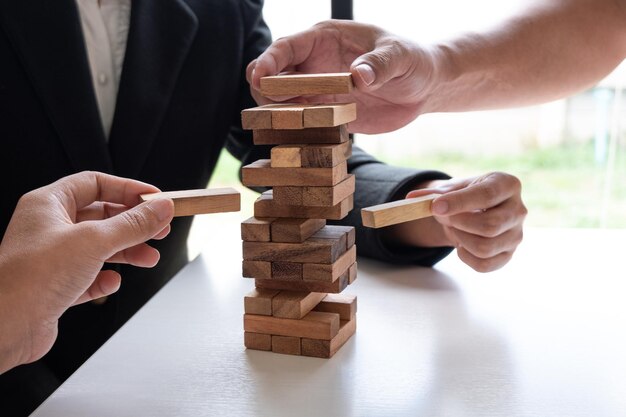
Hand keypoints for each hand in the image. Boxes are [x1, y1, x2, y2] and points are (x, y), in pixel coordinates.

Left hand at [0, 171, 173, 370]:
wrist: (4, 327)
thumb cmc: (31, 278)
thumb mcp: (94, 241)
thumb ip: (133, 224)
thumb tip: (161, 208)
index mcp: (48, 205)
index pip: (95, 184)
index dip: (128, 189)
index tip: (155, 198)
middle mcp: (49, 228)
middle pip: (101, 216)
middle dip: (133, 224)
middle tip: (159, 229)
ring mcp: (52, 258)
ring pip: (99, 247)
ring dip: (127, 252)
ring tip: (148, 258)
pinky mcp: (56, 286)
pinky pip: (89, 276)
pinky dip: (105, 279)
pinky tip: (113, 282)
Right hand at [247, 20, 440, 133]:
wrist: (423, 88)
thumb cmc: (412, 60)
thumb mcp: (400, 57)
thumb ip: (379, 64)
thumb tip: (358, 76)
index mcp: (324, 39)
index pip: (285, 47)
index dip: (268, 62)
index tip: (259, 79)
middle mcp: (313, 64)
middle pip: (272, 76)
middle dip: (266, 92)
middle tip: (281, 110)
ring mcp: (317, 90)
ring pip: (280, 102)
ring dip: (279, 115)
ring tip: (297, 125)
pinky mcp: (325, 114)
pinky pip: (300, 122)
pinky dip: (295, 131)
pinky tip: (305, 138)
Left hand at [385, 172, 526, 271]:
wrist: (475, 211)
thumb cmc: (464, 197)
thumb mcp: (451, 189)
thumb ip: (432, 194)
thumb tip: (412, 198)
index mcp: (507, 185)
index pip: (487, 195)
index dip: (459, 202)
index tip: (436, 207)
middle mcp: (519, 210)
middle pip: (489, 225)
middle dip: (458, 223)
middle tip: (444, 217)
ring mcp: (516, 235)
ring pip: (485, 247)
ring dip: (460, 238)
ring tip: (453, 228)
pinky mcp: (508, 255)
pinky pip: (484, 265)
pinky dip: (464, 256)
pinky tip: (461, 243)